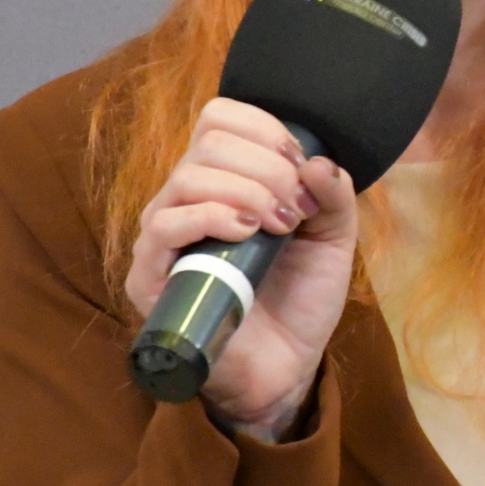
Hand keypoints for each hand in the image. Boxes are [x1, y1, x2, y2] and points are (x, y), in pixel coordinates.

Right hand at [124, 97, 357, 441]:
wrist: (286, 366)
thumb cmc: (300, 299)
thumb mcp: (334, 238)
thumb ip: (335, 195)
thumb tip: (319, 160)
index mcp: (223, 179)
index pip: (219, 119)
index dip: (263, 129)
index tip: (300, 166)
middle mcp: (185, 200)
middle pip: (209, 142)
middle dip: (266, 167)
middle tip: (296, 209)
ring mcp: (163, 237)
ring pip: (187, 178)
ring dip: (246, 192)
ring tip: (279, 226)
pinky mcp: (149, 277)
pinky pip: (163, 226)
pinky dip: (209, 218)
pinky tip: (245, 233)